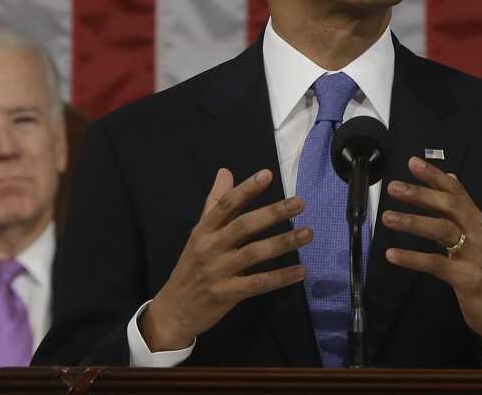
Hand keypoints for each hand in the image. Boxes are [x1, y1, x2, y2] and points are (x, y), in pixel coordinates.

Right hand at [141, 168, 309, 350]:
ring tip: (307, 233)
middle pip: (243, 226)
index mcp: (203, 230)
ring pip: (254, 253)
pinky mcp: (227, 294)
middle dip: (272, 213)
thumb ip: (215, 203)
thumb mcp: (198, 233)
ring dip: (283, 242)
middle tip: (299, 202)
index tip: (267, 175)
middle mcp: (210, 248)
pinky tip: (301, 271)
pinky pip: (258, 283)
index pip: (226, 204)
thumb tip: (225, 171)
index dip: (246, 189)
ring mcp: (218, 272)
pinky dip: (281, 277)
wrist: (174, 310)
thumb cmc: (192, 266)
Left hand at [382, 156, 481, 348]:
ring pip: (442, 230)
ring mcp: (474, 254)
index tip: (412, 162)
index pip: (455, 190)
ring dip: (413, 222)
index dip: (434, 175)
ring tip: (388, 217)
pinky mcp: (467, 277)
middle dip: (420, 194)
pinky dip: (413, 258)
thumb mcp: (475, 235)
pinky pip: (436, 264)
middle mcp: (478, 231)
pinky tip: (392, 254)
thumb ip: (461, 207)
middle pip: (449, 205)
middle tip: (394, 187)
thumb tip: (450, 176)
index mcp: (477, 219)